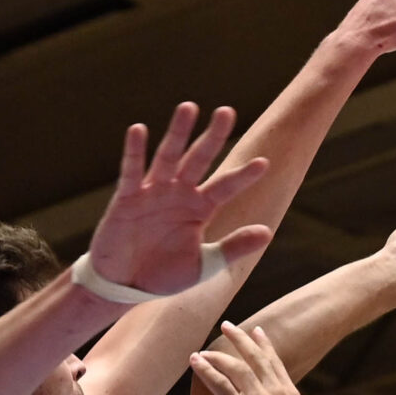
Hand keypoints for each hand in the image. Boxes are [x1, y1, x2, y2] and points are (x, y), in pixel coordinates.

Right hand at [83, 103, 273, 298]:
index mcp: (199, 209)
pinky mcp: (127, 198)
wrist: (127, 286)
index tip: (264, 163)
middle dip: (212, 137)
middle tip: (227, 111)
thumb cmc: (164, 276)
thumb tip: (268, 232)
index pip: (225, 187)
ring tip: (189, 107)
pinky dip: (135, 152)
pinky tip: (139, 129)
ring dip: (178, 133)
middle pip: (198, 159)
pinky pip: (132, 172)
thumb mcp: (205, 265)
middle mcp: (178, 194)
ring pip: (168, 157)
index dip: (243, 177)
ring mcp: (153, 193)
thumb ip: (234, 247)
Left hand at [190, 323, 309, 394]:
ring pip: (236, 367)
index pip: (275, 363)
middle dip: (240, 338)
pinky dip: (206, 370)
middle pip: (256, 358)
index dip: (265, 345)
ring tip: (203, 348)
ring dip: (217, 354)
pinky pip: (220, 385)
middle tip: (228, 325)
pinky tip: (195, 362)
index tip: (257, 332)